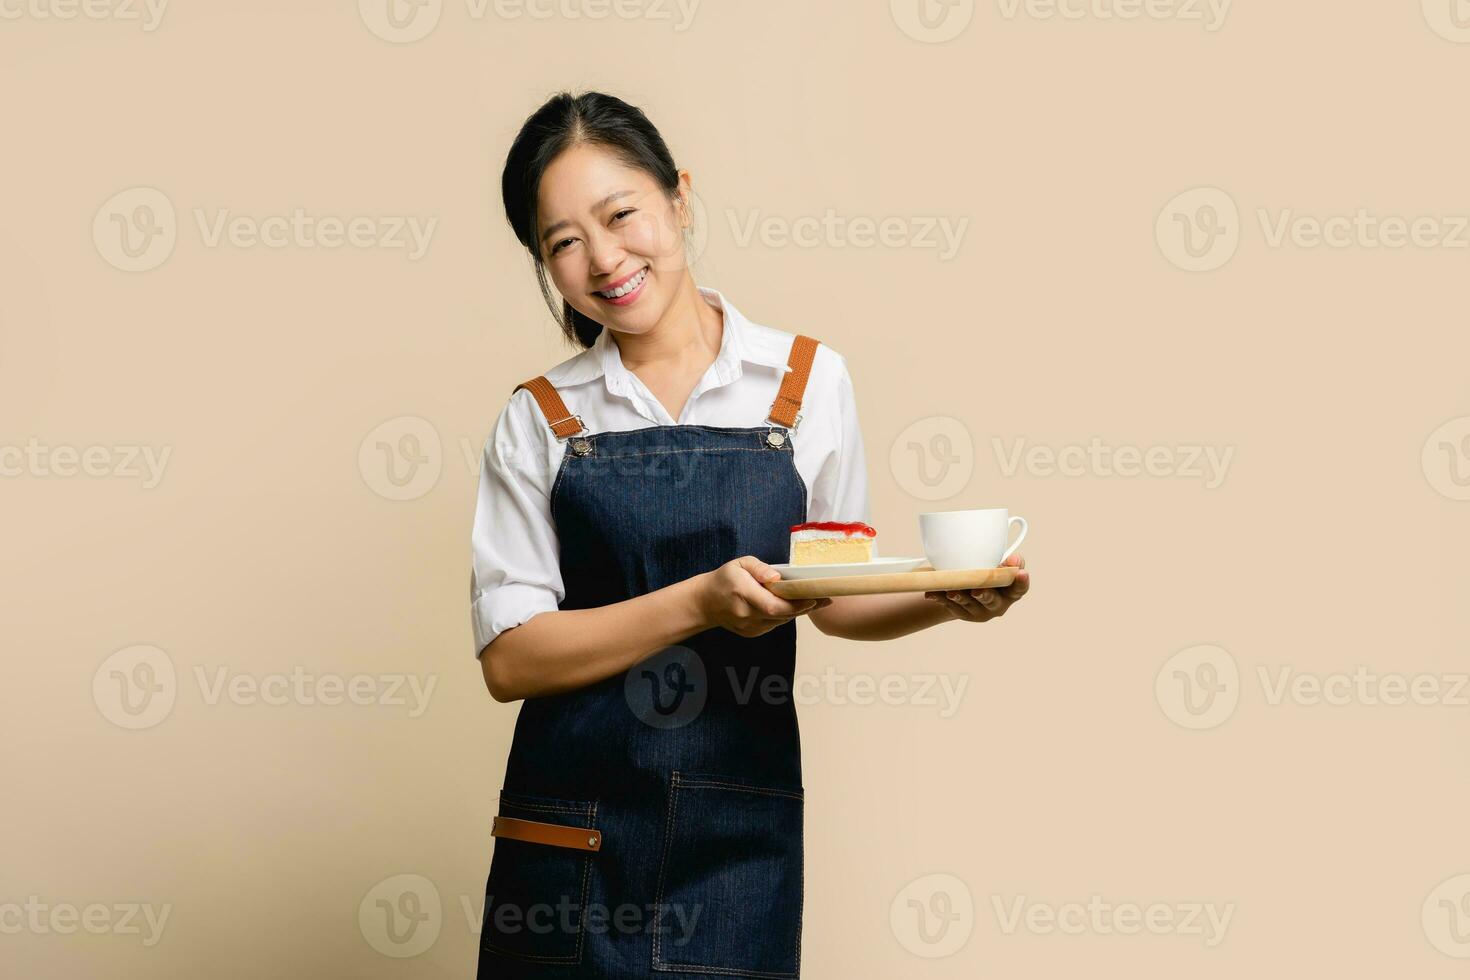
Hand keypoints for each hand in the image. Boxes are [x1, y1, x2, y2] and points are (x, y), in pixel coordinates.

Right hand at [697, 556, 831, 637]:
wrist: (705, 602)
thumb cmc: (725, 578)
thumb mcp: (740, 564)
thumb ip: (759, 568)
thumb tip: (777, 577)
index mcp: (743, 594)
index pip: (773, 605)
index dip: (796, 605)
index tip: (814, 598)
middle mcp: (746, 614)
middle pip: (781, 615)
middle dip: (804, 608)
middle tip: (824, 599)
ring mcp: (748, 627)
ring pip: (780, 621)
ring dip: (796, 612)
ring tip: (814, 600)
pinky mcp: (751, 633)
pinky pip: (773, 624)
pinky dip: (784, 616)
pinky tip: (792, 606)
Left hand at [924, 554, 1029, 621]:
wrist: (970, 588)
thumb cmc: (989, 572)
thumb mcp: (999, 564)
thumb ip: (1007, 561)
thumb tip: (1013, 559)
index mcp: (1010, 591)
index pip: (1020, 588)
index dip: (1022, 581)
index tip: (1022, 573)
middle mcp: (997, 604)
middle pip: (992, 601)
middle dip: (985, 595)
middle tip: (977, 591)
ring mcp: (980, 611)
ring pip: (968, 604)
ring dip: (959, 597)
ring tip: (951, 591)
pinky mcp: (963, 614)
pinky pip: (950, 606)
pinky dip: (940, 598)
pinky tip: (932, 593)